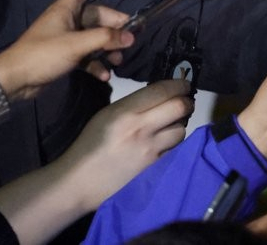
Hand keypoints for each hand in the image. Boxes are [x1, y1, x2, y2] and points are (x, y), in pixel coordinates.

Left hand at [0, 0, 135, 100]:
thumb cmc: (42, 54)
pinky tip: (104, 75)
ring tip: (118, 60)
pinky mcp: (66, 55)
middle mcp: (68, 20)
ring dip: (108, 48)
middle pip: (98, 16)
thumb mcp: (76, 45)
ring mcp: (67, 38)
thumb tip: (130, 36)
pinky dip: (97, 63)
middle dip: (115, 27)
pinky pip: (88, 55)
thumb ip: (104, 39)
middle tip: (130, 39)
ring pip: (95, 37)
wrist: (13, 80)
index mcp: (66, 8)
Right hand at [53, 79, 193, 210]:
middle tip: (186, 101)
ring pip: (181, 129)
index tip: (185, 84)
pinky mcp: (154, 166)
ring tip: (172, 124)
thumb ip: (133, 104)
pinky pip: (173, 148)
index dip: (180, 84)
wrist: (79, 182)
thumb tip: (160, 96)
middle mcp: (141, 127)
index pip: (162, 90)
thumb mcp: (107, 115)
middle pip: (180, 107)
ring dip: (180, 124)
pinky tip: (164, 142)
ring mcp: (150, 149)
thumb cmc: (90, 144)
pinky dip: (173, 142)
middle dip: (187, 102)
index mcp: (126, 111)